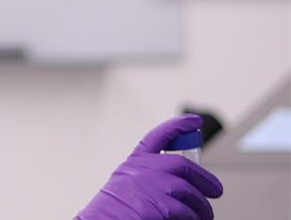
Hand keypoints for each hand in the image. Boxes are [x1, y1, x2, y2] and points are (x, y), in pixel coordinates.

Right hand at [76, 114, 223, 219]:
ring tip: (204, 215)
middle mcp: (144, 169)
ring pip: (190, 192)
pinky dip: (193, 218)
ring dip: (202, 206)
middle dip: (205, 179)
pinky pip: (187, 212)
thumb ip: (150, 176)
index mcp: (135, 161)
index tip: (194, 120)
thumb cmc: (114, 209)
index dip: (179, 125)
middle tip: (216, 190)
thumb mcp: (127, 183)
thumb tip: (183, 182)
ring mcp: (152, 185)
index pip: (159, 135)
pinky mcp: (161, 205)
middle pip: (183, 166)